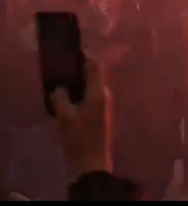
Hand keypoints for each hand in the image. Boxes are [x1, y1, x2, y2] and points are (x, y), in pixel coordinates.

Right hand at [51, 53, 112, 177]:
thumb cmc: (80, 137)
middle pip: (93, 74)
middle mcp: (105, 94)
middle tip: (62, 66)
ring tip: (62, 81)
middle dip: (78, 69)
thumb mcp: (65, 116)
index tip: (72, 49)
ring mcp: (105, 104)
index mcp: (99, 92)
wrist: (93, 161)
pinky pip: (91, 95)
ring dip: (79, 82)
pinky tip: (69, 98)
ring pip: (91, 86)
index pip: (94, 65)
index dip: (84, 54)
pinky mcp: (102, 112)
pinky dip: (81, 93)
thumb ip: (60, 97)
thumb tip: (59, 88)